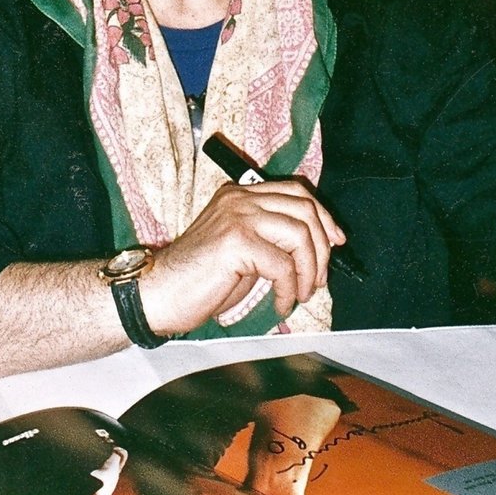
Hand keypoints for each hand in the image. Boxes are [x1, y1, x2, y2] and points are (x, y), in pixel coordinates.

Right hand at [139, 181, 344, 335]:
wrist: (159, 293)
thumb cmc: (199, 278)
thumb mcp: (241, 249)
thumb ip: (270, 238)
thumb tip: (314, 248)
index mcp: (240, 194)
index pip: (295, 190)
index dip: (323, 215)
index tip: (337, 241)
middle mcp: (240, 198)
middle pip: (304, 206)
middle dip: (322, 245)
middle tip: (319, 278)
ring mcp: (237, 216)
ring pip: (300, 233)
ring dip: (309, 269)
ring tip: (300, 293)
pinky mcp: (236, 241)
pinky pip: (282, 264)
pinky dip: (289, 288)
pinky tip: (280, 304)